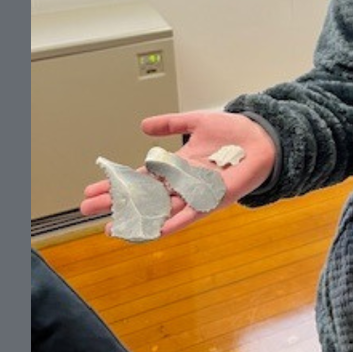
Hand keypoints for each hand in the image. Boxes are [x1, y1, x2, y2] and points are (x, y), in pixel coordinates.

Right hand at [80, 110, 275, 235]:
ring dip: (137, 218)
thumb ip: (171, 124)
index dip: (115, 183)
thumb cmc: (235, 134)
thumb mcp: (197, 122)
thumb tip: (143, 126)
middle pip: (143, 195)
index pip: (139, 177)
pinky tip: (158, 230)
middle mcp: (183, 183)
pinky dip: (176, 222)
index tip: (90, 188)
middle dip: (115, 202)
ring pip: (161, 209)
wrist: (265, 139)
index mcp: (177, 167)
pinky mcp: (215, 198)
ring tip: (112, 227)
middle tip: (86, 208)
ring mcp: (197, 193)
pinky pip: (193, 214)